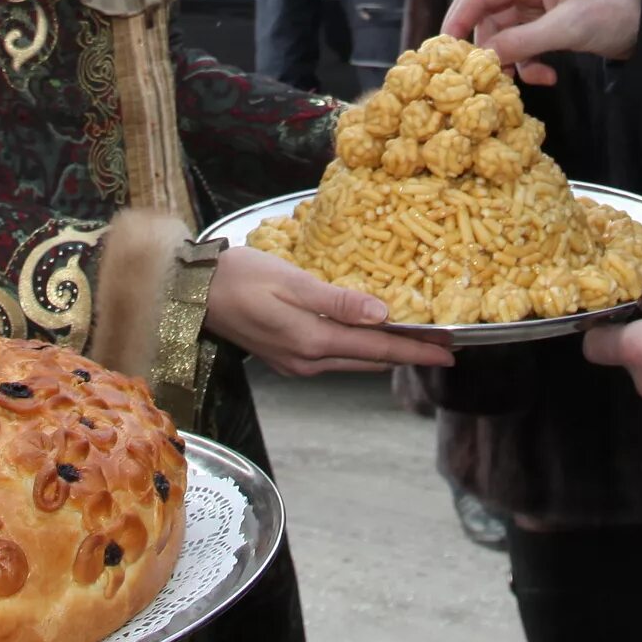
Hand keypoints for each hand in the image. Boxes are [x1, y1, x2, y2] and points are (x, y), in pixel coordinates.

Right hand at [207, 244, 454, 376]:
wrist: (192, 293)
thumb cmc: (239, 277)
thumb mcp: (291, 281)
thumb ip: (337, 301)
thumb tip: (382, 315)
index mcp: (312, 342)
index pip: (377, 349)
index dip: (416, 350)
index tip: (450, 352)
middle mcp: (308, 361)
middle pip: (370, 359)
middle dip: (408, 353)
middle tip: (443, 347)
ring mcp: (295, 364)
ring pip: (352, 360)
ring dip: (384, 353)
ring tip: (415, 342)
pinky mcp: (285, 358)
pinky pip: (334, 357)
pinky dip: (358, 348)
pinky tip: (367, 337)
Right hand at [442, 0, 641, 84]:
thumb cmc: (613, 12)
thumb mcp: (567, 28)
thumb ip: (523, 42)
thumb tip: (485, 59)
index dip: (457, 20)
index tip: (446, 51)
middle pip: (486, 17)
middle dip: (485, 47)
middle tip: (480, 76)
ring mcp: (535, 5)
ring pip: (502, 36)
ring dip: (511, 61)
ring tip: (523, 83)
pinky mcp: (545, 24)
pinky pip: (522, 46)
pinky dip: (528, 64)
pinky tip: (548, 76)